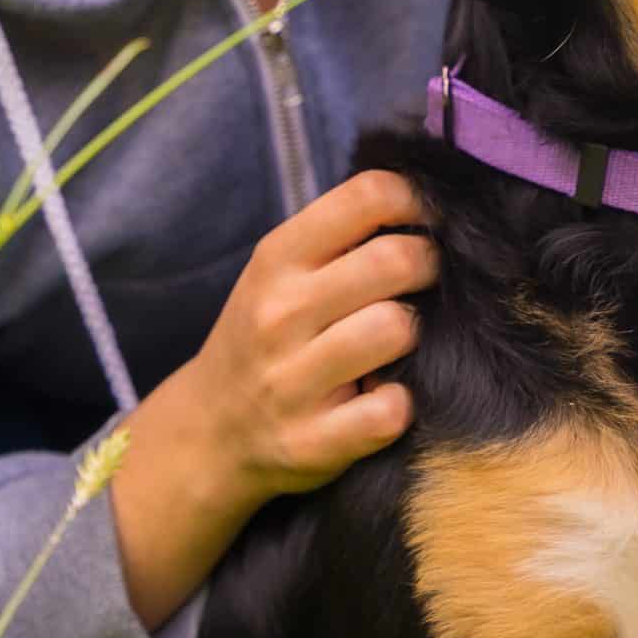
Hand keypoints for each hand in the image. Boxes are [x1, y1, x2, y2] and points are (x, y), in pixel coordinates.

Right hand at [161, 169, 436, 513]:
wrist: (208, 431)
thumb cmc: (264, 336)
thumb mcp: (279, 272)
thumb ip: (339, 236)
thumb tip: (423, 197)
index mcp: (277, 259)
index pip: (366, 197)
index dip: (416, 200)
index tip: (428, 220)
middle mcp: (280, 313)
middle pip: (396, 260)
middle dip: (428, 265)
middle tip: (424, 281)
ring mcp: (294, 380)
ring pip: (397, 329)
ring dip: (414, 336)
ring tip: (395, 342)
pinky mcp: (314, 440)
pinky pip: (392, 410)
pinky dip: (400, 405)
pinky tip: (382, 397)